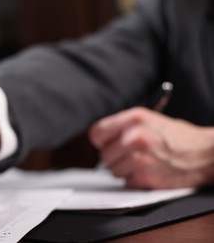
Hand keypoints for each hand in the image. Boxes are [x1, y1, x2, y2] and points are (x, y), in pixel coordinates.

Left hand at [89, 107, 213, 188]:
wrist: (206, 154)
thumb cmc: (177, 136)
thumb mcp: (148, 120)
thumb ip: (123, 127)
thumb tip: (100, 139)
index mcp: (134, 118)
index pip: (97, 133)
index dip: (102, 141)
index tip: (108, 144)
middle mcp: (134, 137)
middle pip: (104, 155)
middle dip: (116, 157)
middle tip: (134, 154)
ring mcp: (139, 158)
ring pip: (113, 171)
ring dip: (126, 170)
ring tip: (145, 162)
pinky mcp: (146, 177)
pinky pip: (127, 182)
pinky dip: (136, 180)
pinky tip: (150, 171)